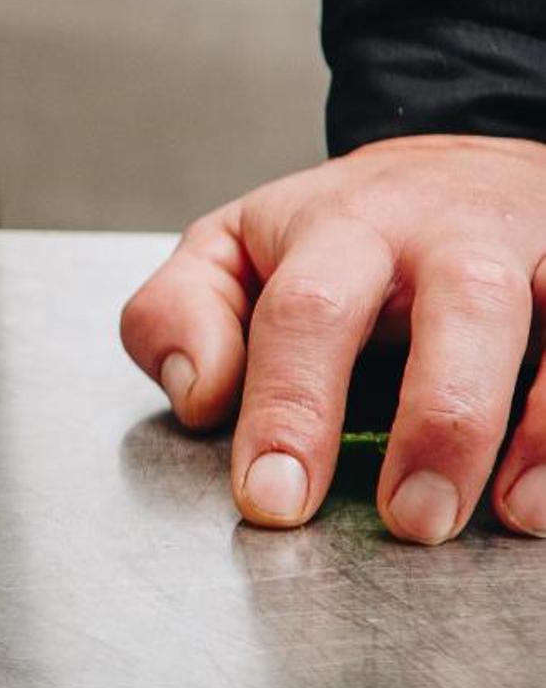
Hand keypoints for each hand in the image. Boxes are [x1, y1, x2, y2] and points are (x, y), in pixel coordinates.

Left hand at [120, 134, 545, 542]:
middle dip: (439, 419)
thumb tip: (197, 396)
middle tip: (412, 519)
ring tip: (512, 514)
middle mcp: (451, 237)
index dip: (288, 409)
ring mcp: (539, 258)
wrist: (457, 167)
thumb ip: (178, 316)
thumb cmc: (335, 236)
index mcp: (342, 229)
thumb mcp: (230, 253)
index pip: (307, 313)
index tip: (273, 497)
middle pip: (462, 305)